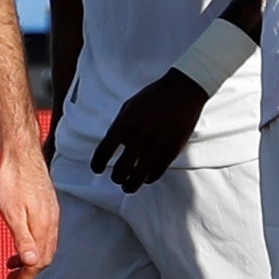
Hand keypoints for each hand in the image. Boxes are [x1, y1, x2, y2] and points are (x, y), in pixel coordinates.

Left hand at [0, 127, 60, 278]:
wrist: (20, 152)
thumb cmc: (12, 180)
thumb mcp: (12, 212)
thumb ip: (22, 238)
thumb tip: (30, 263)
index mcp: (43, 227)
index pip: (38, 262)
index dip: (27, 278)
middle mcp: (51, 222)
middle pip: (44, 257)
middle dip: (29, 273)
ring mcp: (50, 214)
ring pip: (44, 246)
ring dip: (29, 260)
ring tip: (12, 265)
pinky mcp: (47, 208)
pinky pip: (43, 235)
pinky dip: (32, 246)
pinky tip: (20, 243)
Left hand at [83, 69, 210, 191]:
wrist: (182, 92)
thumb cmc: (153, 97)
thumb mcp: (129, 107)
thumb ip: (120, 126)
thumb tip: (115, 146)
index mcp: (124, 125)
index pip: (103, 152)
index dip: (97, 164)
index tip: (96, 169)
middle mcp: (138, 138)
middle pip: (121, 171)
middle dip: (116, 178)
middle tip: (116, 179)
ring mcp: (156, 146)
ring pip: (138, 178)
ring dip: (130, 185)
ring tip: (128, 187)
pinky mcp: (171, 151)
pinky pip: (156, 173)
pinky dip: (148, 178)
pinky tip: (146, 178)